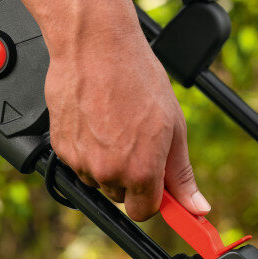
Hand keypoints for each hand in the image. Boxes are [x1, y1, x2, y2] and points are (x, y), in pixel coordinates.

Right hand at [42, 0, 209, 220]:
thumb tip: (196, 207)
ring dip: (107, 162)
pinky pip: (78, 162)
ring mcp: (80, 161)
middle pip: (121, 196)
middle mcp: (108, 172)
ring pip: (98, 179)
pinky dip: (87, 148)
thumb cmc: (137, 78)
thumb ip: (181, 173)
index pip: (145, 211)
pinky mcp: (61, 147)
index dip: (153, 197)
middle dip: (131, 176)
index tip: (156, 184)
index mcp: (140, 170)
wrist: (96, 47)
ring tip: (116, 123)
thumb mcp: (173, 126)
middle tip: (137, 139)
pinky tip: (97, 120)